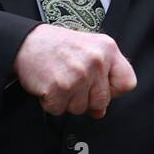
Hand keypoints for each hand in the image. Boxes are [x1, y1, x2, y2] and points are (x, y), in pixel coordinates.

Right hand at [12, 25, 136, 117]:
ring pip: (80, 109)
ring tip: (59, 78)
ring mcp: (77, 76)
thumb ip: (102, 77)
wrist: (26, 41)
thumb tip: (100, 111)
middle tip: (71, 78)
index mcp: (107, 49)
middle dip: (85, 97)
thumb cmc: (57, 45)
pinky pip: (59, 110)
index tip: (98, 84)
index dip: (112, 90)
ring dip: (67, 100)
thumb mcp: (88, 49)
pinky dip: (51, 102)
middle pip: (102, 101)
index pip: (127, 84)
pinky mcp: (58, 88)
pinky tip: (48, 84)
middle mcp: (96, 61)